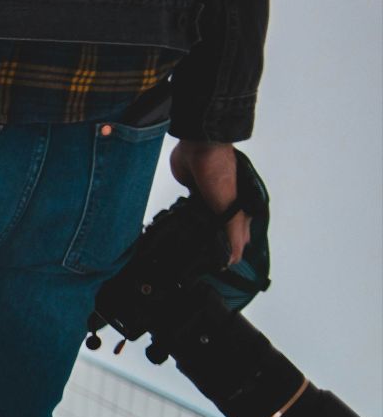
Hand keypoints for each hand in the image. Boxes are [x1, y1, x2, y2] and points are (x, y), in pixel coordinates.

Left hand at [169, 139, 250, 263]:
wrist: (200, 148)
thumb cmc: (221, 173)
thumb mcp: (230, 207)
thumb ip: (233, 232)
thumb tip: (235, 258)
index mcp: (239, 208)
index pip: (236, 238)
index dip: (229, 253)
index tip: (217, 268)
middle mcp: (226, 205)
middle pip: (218, 231)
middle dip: (210, 245)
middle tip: (194, 263)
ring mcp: (209, 199)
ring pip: (203, 222)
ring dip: (195, 234)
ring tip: (183, 252)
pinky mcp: (193, 192)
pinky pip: (188, 210)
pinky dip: (184, 220)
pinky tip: (176, 231)